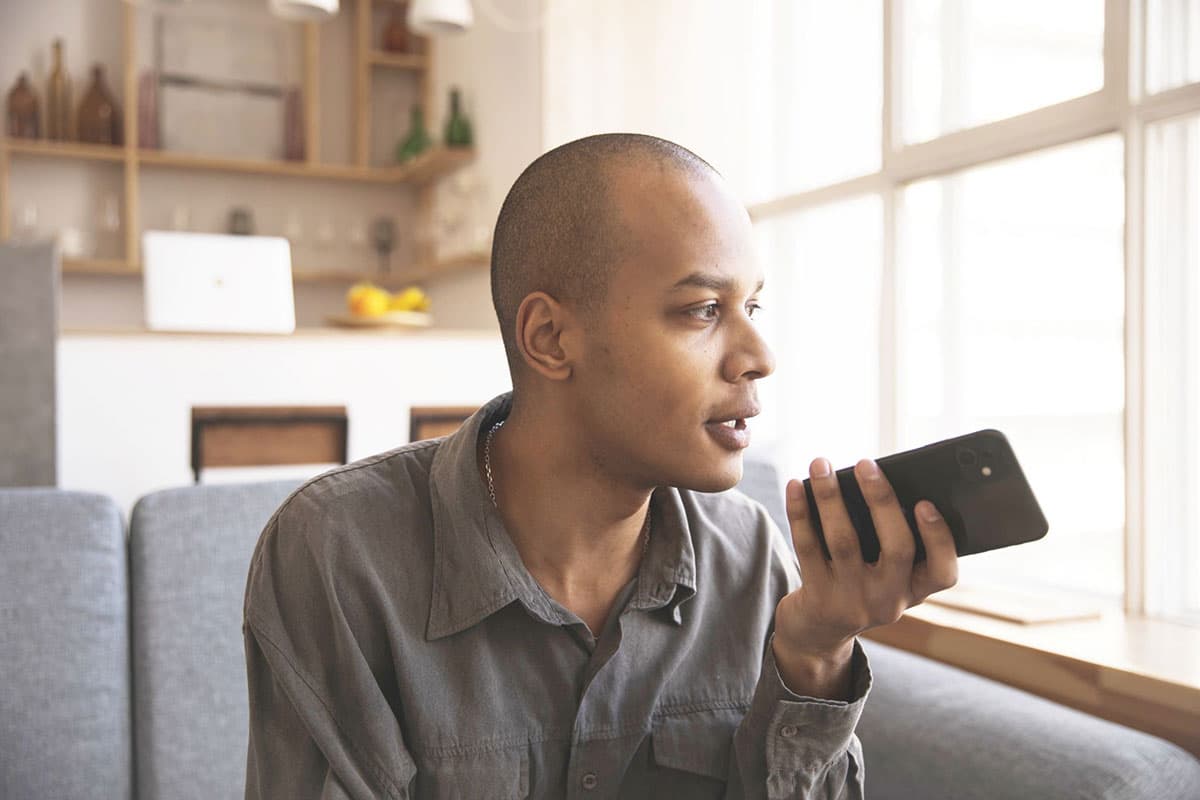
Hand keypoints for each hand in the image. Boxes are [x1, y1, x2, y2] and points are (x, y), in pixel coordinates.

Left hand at [772, 457, 958, 692]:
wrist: (817, 632)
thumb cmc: (857, 583)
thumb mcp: (883, 573)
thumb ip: (889, 538)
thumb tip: (873, 481)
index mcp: (915, 590)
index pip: (944, 572)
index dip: (939, 538)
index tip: (925, 502)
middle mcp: (889, 600)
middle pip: (897, 548)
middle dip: (881, 500)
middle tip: (865, 463)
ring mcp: (854, 602)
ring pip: (845, 541)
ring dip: (831, 497)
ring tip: (820, 465)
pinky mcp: (819, 599)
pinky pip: (809, 547)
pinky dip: (801, 512)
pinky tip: (796, 486)